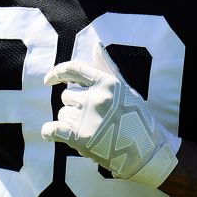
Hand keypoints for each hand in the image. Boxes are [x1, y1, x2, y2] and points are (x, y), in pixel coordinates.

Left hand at [42, 42, 180, 186]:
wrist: (147, 151)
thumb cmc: (138, 118)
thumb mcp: (126, 89)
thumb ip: (107, 67)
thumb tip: (96, 45)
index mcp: (107, 83)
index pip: (73, 69)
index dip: (57, 72)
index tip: (48, 80)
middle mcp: (96, 97)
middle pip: (67, 95)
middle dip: (74, 105)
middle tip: (92, 118)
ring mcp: (88, 118)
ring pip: (62, 114)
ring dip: (70, 122)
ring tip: (90, 130)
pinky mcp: (81, 138)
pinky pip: (52, 129)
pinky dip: (49, 132)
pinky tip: (50, 133)